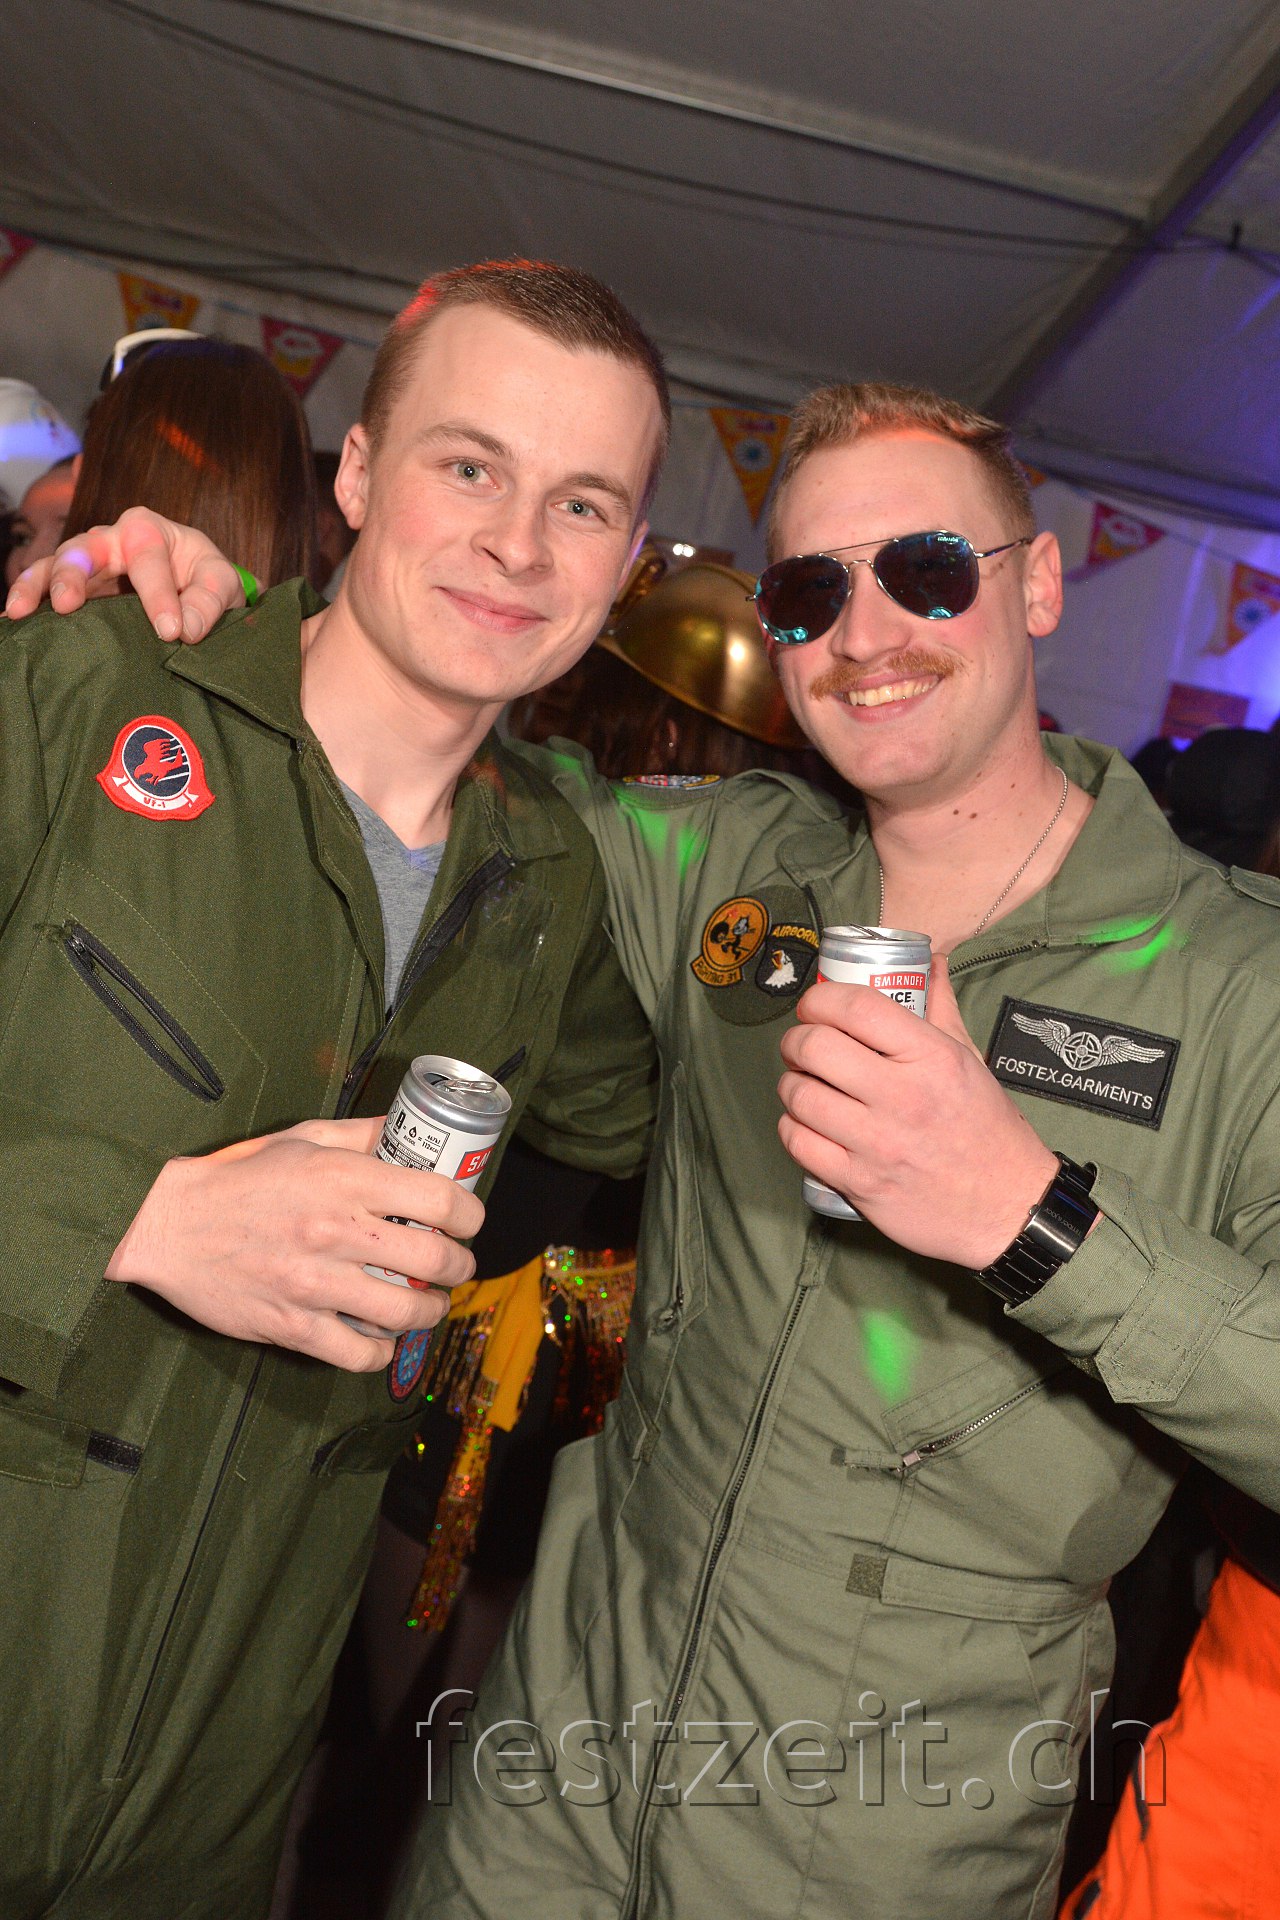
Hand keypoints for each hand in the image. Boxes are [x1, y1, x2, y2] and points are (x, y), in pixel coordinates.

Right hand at [4, 506, 242, 641]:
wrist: (193, 586)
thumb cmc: (204, 578)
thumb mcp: (220, 582)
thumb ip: (209, 601)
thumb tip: (187, 630)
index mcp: (149, 530)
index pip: (148, 558)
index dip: (158, 595)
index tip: (170, 631)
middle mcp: (111, 539)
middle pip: (84, 549)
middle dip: (72, 573)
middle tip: (66, 603)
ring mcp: (89, 563)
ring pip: (55, 565)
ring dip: (37, 587)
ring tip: (20, 611)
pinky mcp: (76, 588)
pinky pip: (45, 589)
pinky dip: (29, 603)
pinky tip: (13, 622)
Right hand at [106, 1115, 483, 1370]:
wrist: (167, 1224)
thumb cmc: (238, 1177)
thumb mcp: (303, 1138)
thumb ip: (362, 1136)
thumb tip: (410, 1130)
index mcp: (344, 1179)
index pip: (441, 1199)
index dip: (470, 1214)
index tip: (468, 1221)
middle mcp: (335, 1231)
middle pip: (435, 1260)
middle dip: (459, 1266)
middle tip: (454, 1265)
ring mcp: (314, 1284)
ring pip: (405, 1313)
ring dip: (430, 1312)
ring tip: (428, 1304)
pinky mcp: (292, 1325)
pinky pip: (358, 1353)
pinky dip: (380, 1351)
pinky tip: (381, 1337)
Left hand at [777, 955, 1057, 1267]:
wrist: (1008, 1206)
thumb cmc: (987, 1129)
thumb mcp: (970, 1059)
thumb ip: (941, 1007)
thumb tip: (927, 960)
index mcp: (931, 1057)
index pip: (856, 1008)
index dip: (820, 999)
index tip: (813, 1006)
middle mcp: (902, 1096)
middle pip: (815, 1047)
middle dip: (796, 1040)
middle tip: (802, 1046)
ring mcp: (878, 1142)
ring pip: (799, 1095)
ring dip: (792, 1084)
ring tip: (804, 1083)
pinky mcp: (860, 1183)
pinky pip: (798, 1143)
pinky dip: (793, 1128)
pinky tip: (806, 1122)